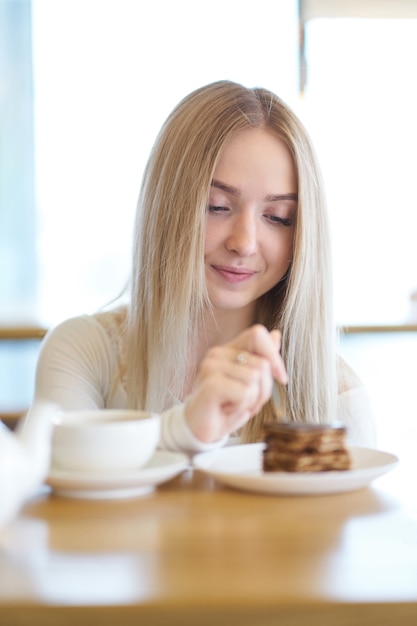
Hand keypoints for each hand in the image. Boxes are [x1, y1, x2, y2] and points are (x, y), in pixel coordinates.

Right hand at [184, 324, 287, 442]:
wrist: (199, 430)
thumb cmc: (224, 407)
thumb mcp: (250, 383)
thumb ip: (261, 359)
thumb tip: (275, 335)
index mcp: (228, 350)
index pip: (257, 334)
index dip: (274, 355)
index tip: (280, 378)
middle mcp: (217, 354)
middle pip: (263, 363)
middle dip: (264, 390)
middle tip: (247, 402)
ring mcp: (212, 367)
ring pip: (256, 379)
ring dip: (252, 401)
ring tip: (235, 406)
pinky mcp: (211, 384)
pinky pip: (245, 393)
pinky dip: (243, 407)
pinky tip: (226, 409)